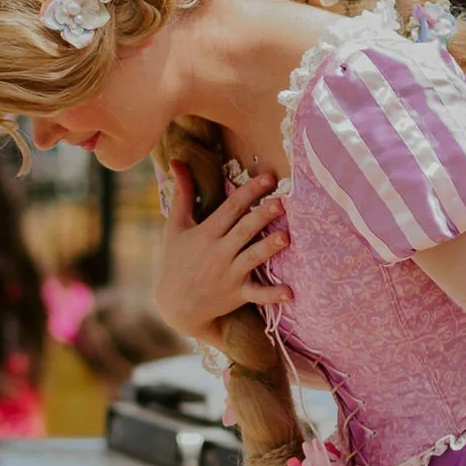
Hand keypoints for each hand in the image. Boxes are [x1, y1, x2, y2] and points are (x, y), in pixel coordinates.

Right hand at [155, 166, 288, 345]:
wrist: (177, 304)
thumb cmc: (177, 260)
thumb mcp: (175, 226)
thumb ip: (182, 194)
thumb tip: (176, 161)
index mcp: (206, 233)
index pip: (231, 208)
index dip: (250, 192)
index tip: (269, 178)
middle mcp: (219, 252)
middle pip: (244, 230)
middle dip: (262, 216)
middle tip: (281, 202)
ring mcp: (229, 274)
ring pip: (253, 258)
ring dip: (269, 248)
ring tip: (286, 237)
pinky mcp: (238, 294)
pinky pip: (257, 294)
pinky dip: (273, 295)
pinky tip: (290, 292)